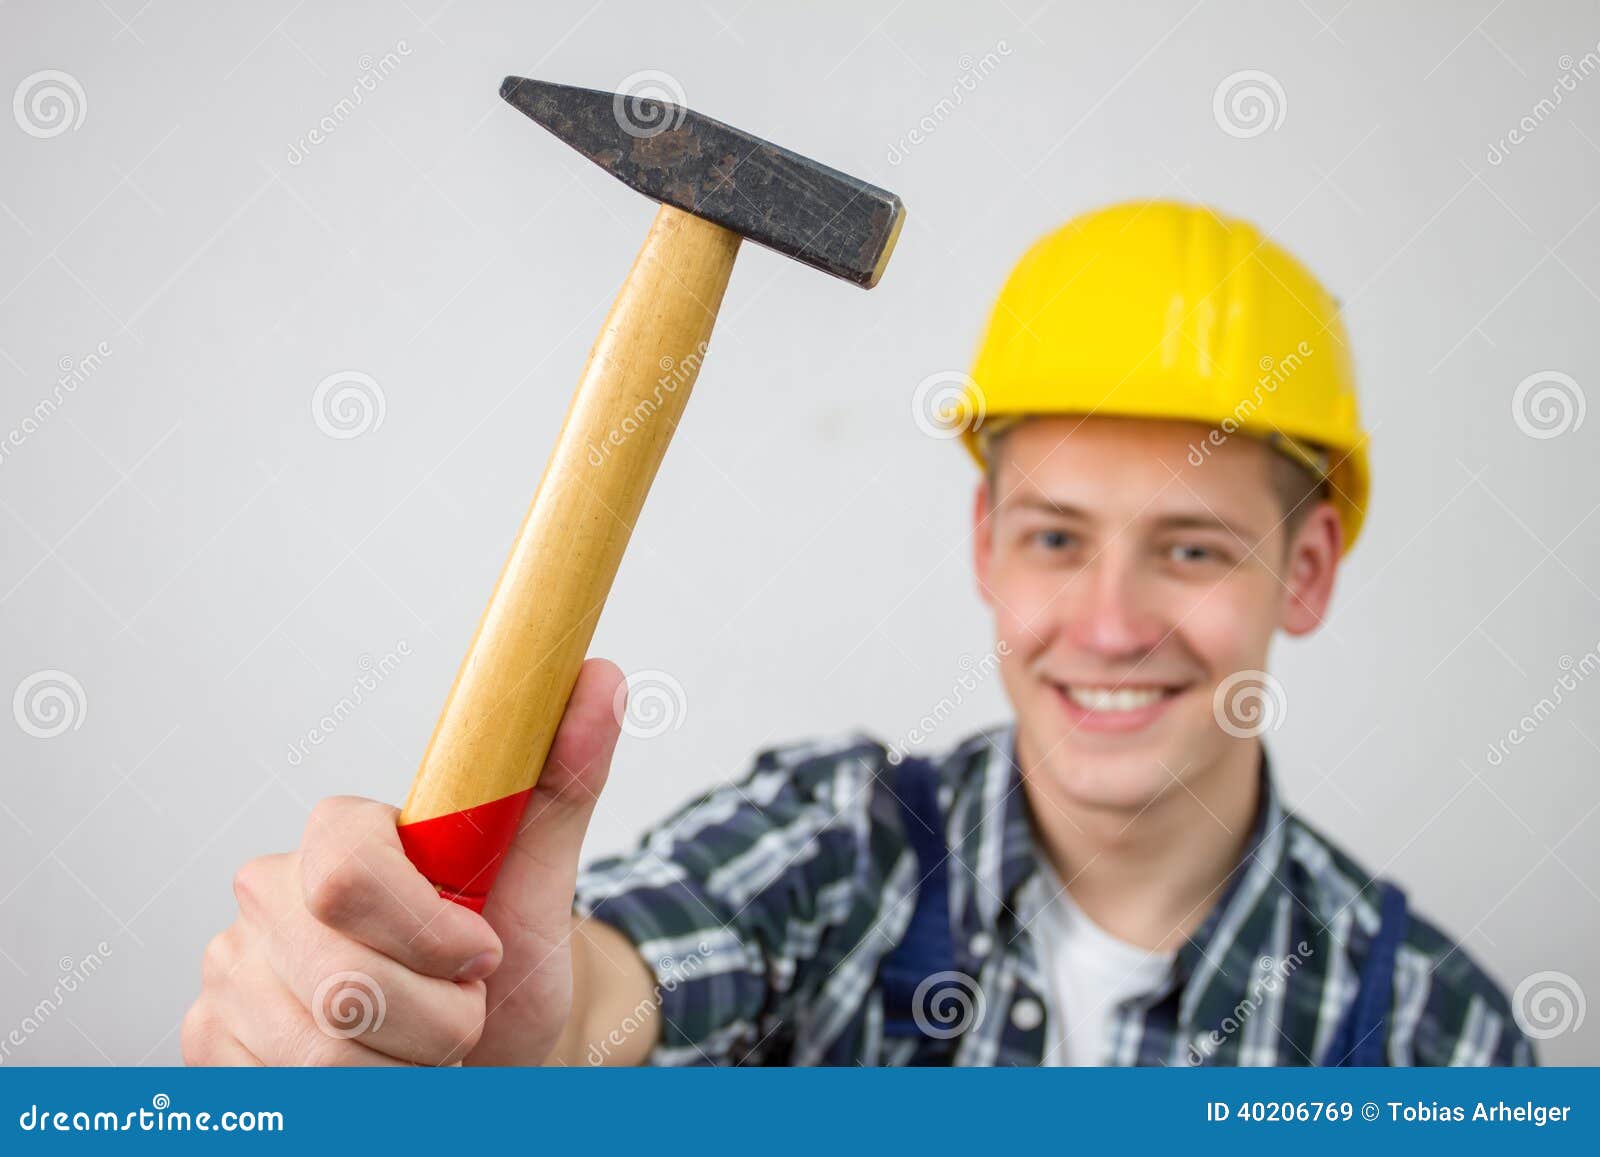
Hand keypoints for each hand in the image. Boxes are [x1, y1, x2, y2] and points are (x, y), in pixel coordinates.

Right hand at [182, 659, 625, 1065]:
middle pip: (345, 978)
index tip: (485, 953)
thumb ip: (562, 780)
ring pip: (322, 1048)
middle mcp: (268, 893)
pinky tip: (378, 1071)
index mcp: (340, 835)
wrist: (490, 1050)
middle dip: (438, 1017)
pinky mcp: (211, 1042)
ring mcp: (230, 970)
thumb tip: (600, 677)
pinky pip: (291, 1093)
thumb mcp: (543, 881)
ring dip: (409, 1066)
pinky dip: (361, 1100)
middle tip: (466, 1010)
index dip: (428, 930)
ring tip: (426, 1043)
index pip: (348, 870)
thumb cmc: (509, 960)